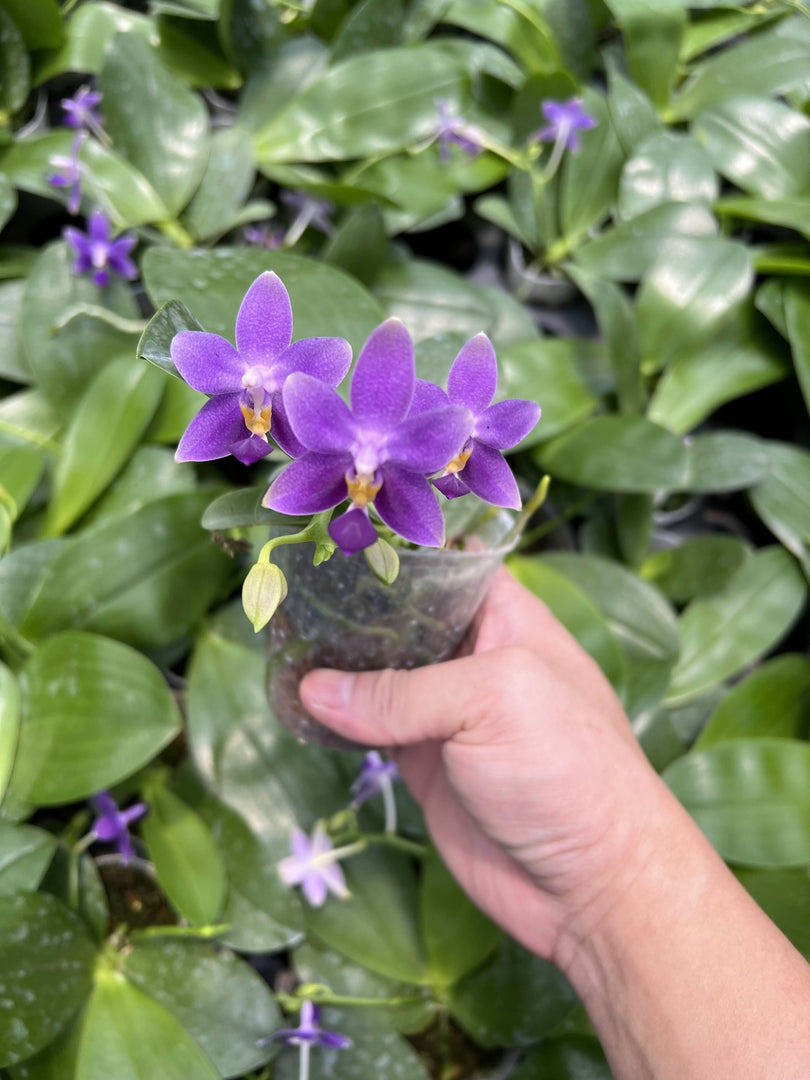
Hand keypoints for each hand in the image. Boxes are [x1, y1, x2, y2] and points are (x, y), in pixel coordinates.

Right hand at [300, 567, 666, 960]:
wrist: (590, 886)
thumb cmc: (568, 770)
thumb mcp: (492, 701)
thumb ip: (402, 691)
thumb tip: (312, 690)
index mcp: (506, 618)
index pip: (445, 566)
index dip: (395, 554)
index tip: (334, 541)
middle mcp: (473, 656)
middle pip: (401, 619)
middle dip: (351, 609)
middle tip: (288, 591)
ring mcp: (446, 711)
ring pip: (378, 674)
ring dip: (335, 666)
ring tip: (279, 640)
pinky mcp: (422, 762)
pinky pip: (369, 729)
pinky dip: (334, 720)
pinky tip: (296, 706)